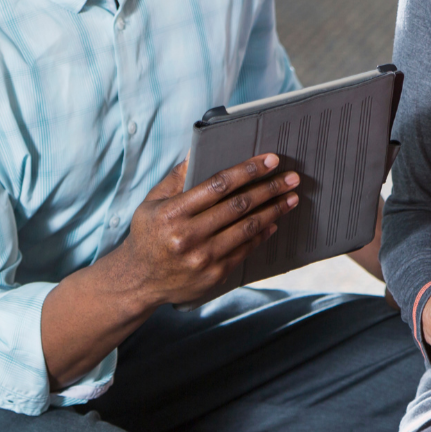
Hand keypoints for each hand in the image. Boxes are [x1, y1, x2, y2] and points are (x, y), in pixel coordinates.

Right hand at [112, 156, 299, 307]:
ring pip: (247, 228)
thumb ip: (175, 178)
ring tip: (291, 198)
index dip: (247, 170)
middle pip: (239, 206)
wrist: (138, 281)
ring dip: (274, 211)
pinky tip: (274, 222)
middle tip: (291, 178)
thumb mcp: (151, 203)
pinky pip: (246, 249)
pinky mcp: (215, 274)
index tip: (270, 160)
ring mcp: (203, 258)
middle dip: (269, 188)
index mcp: (172, 213)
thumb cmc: (147, 235)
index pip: (218, 185)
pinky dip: (262, 234)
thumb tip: (197, 150)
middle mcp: (188, 236)